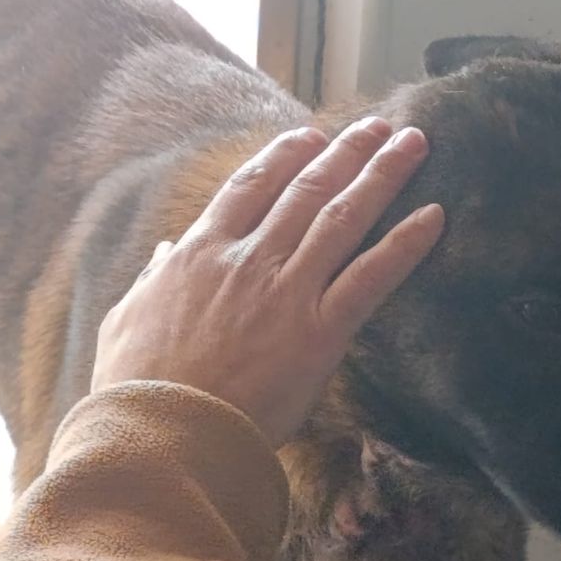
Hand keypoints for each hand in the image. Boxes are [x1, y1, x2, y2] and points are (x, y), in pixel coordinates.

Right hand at [91, 119, 443, 445]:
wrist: (163, 434)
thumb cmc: (138, 387)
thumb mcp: (125, 320)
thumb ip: (152, 279)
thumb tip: (164, 251)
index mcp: (200, 253)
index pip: (251, 187)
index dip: (286, 155)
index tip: (312, 135)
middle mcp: (248, 259)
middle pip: (307, 190)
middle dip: (348, 152)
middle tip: (381, 126)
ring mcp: (286, 292)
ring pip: (343, 217)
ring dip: (382, 175)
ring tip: (413, 144)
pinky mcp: (319, 332)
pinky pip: (371, 278)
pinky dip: (405, 244)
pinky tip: (435, 217)